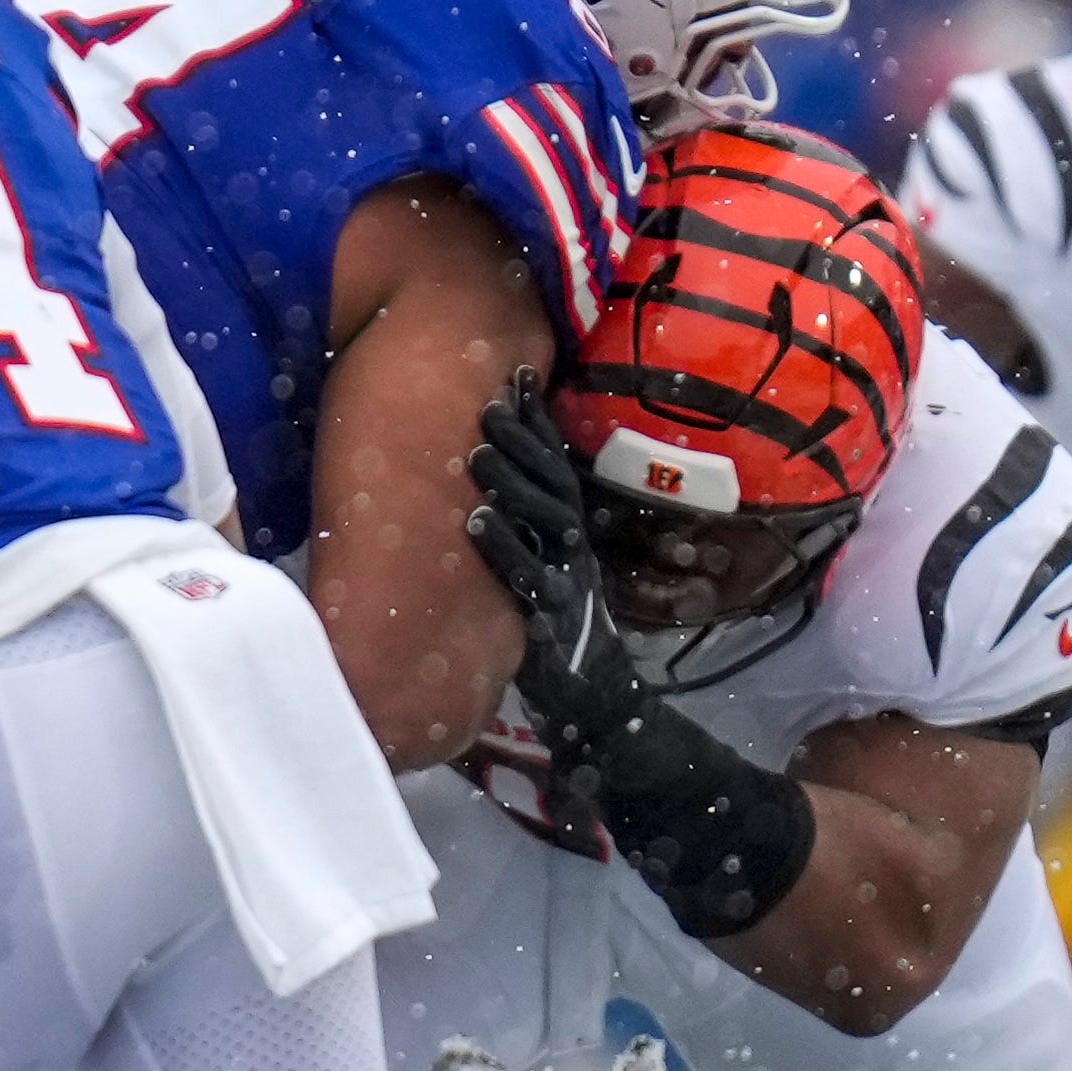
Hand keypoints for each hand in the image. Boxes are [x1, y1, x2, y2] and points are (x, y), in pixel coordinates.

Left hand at [465, 369, 649, 750]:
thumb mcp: (541, 559)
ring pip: (547, 521)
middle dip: (523, 441)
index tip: (516, 375)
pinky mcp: (552, 616)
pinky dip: (504, 547)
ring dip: (512, 484)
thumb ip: (522, 518)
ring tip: (478, 452)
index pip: (555, 461)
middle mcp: (574, 544)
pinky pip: (528, 576)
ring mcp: (567, 577)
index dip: (538, 420)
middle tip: (489, 405)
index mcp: (570, 525)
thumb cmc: (554, 617)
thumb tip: (482, 462)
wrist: (596, 695)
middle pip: (552, 482)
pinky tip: (475, 521)